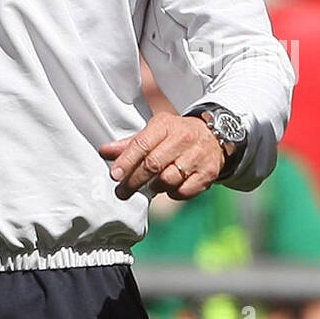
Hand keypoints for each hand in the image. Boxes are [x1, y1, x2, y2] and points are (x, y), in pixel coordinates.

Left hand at [99, 113, 225, 201]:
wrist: (215, 135)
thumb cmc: (177, 135)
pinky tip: (169, 188)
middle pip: (153, 165)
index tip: (114, 175)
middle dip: (134, 181)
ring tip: (149, 186)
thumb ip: (130, 144)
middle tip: (122, 191)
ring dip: (154, 187)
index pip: (142, 144)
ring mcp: (197, 156)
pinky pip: (184, 191)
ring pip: (168, 180)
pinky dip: (172, 193)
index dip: (126, 161)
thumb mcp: (155, 132)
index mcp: (165, 125)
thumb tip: (104, 151)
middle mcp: (183, 138)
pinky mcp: (208, 173)